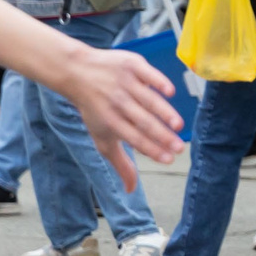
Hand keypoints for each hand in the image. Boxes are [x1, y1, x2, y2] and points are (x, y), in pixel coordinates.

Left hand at [47, 43, 183, 185]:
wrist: (76, 72)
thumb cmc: (95, 109)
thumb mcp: (103, 138)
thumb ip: (120, 163)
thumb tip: (131, 190)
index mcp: (111, 121)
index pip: (134, 138)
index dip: (151, 149)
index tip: (169, 159)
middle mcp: (117, 103)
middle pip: (142, 122)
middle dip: (161, 136)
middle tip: (179, 147)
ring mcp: (124, 83)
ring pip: (147, 100)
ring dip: (163, 113)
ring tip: (178, 125)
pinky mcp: (131, 65)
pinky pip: (147, 74)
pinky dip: (158, 82)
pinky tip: (169, 93)